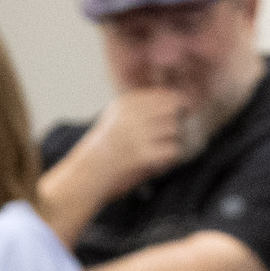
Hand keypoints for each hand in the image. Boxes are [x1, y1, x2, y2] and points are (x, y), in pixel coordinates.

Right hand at [69, 86, 196, 195]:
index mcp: (126, 104)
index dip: (177, 103)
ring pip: (174, 129)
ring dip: (171, 141)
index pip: (163, 95)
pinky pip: (173, 150)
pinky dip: (169, 158)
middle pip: (173, 109)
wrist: (87, 175)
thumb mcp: (116, 118)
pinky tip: (158, 162)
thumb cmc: (104, 149)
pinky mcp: (143, 155)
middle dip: (176, 120)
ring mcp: (137, 134)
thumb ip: (141, 108)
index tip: (182, 111)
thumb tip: (177, 100)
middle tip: (172, 132)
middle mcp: (132, 115)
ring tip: (158, 150)